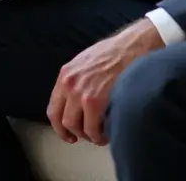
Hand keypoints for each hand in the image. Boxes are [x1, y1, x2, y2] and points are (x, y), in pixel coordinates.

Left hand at [47, 18, 163, 145]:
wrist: (132, 47)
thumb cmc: (114, 54)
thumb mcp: (86, 63)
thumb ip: (77, 81)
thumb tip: (76, 103)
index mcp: (66, 74)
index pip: (53, 108)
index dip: (59, 126)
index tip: (68, 134)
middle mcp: (69, 84)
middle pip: (64, 121)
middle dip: (75, 133)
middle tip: (86, 137)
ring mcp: (81, 93)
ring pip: (77, 128)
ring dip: (89, 135)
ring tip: (100, 134)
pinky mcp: (95, 102)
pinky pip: (93, 129)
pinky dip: (100, 136)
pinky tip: (108, 133)